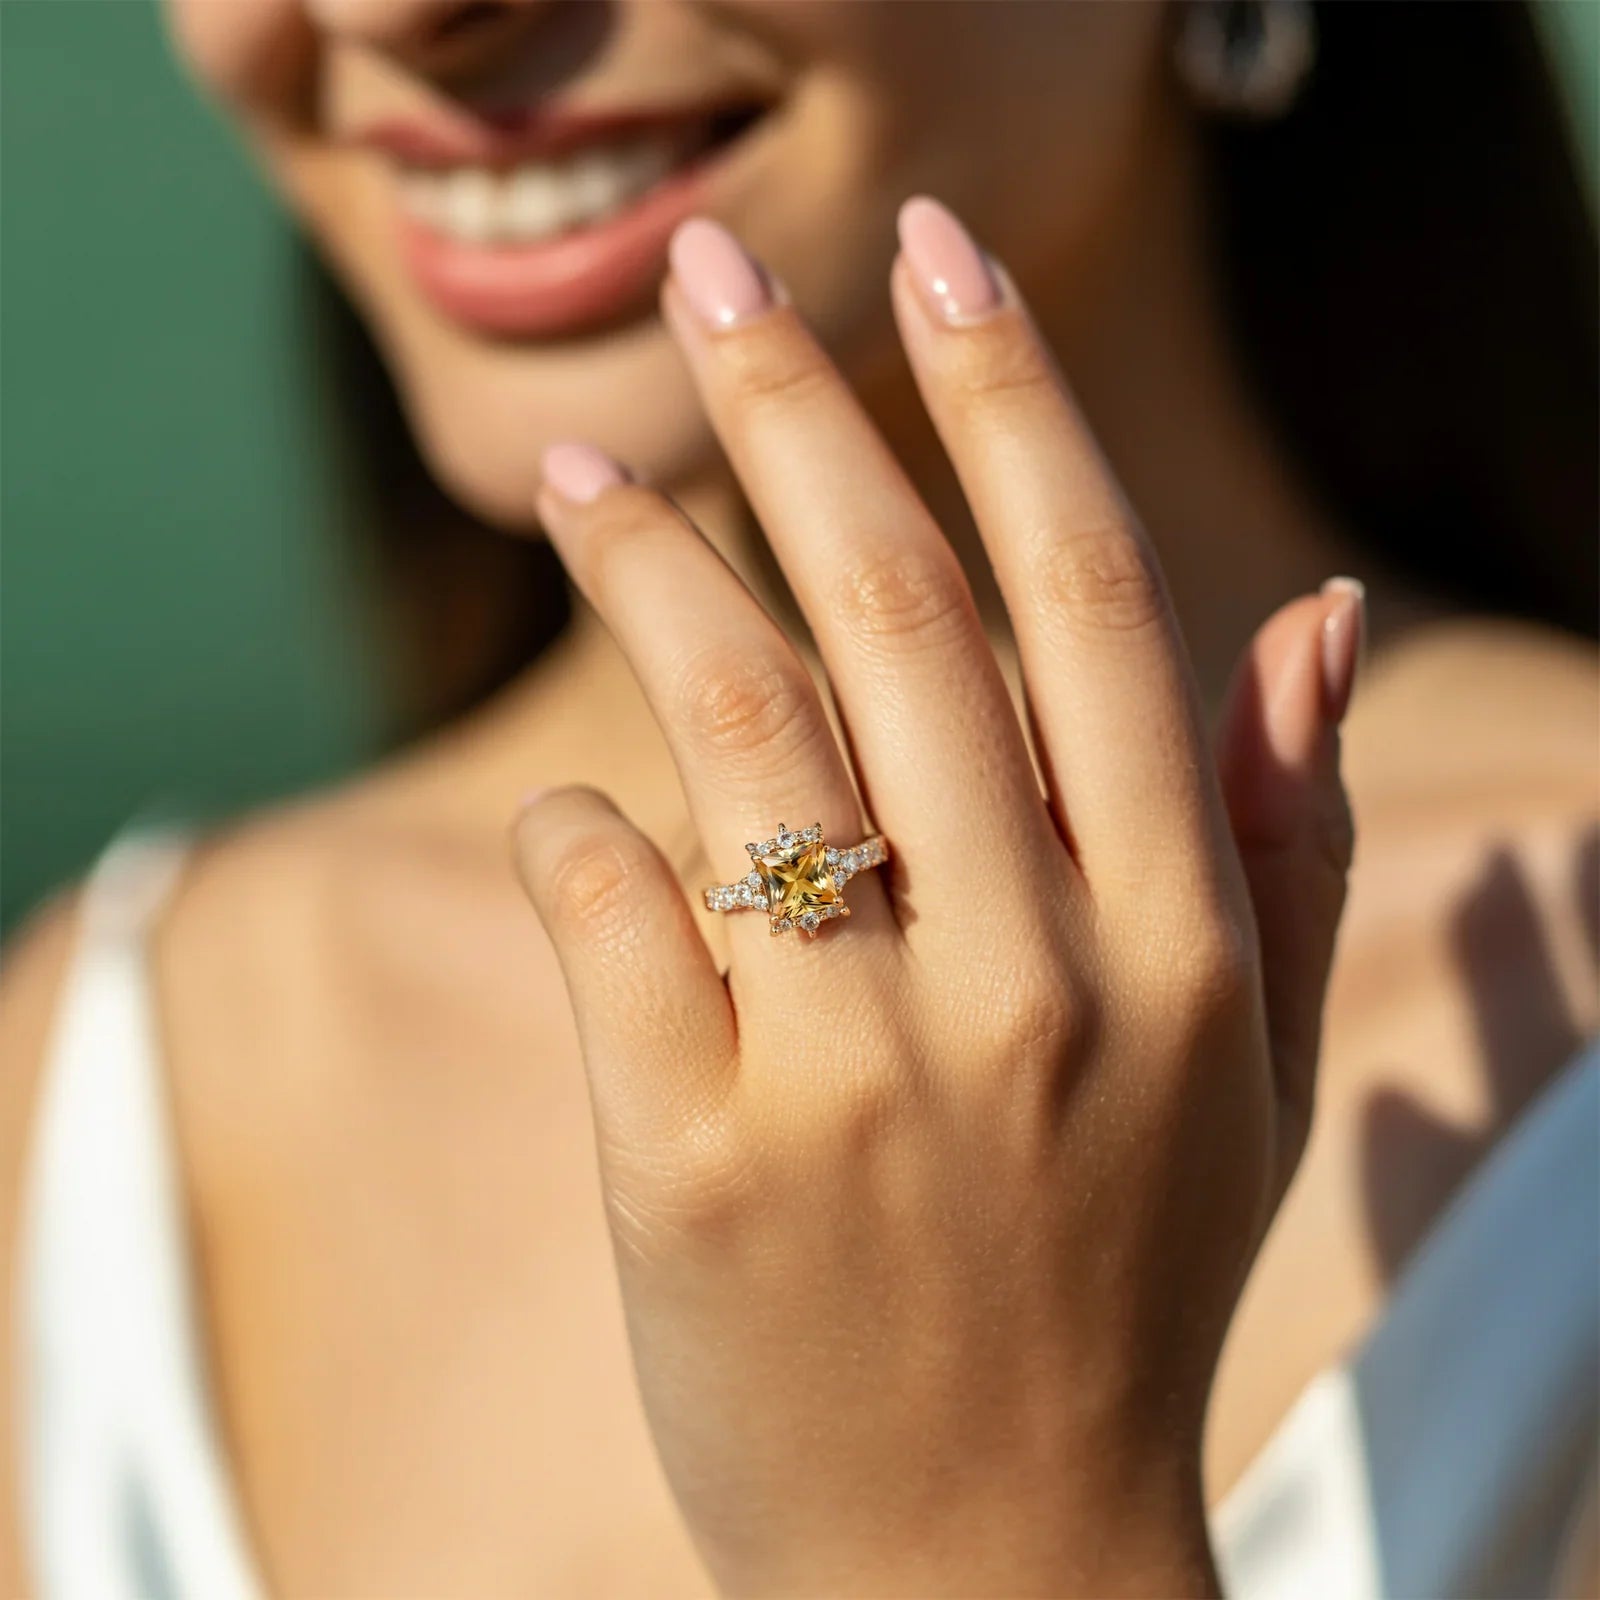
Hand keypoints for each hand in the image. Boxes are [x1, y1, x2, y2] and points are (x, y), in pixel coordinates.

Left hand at [516, 200, 1359, 1597]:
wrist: (978, 1566)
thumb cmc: (1108, 1286)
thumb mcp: (1239, 1070)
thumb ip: (1282, 832)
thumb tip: (1313, 606)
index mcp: (1172, 941)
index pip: (1097, 599)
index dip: (1007, 399)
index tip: (938, 254)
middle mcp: (1030, 984)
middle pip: (898, 619)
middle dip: (798, 411)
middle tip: (717, 277)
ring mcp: (859, 1074)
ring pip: (735, 735)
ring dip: (647, 571)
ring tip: (576, 475)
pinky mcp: (696, 1160)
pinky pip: (611, 906)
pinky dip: (575, 832)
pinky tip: (577, 815)